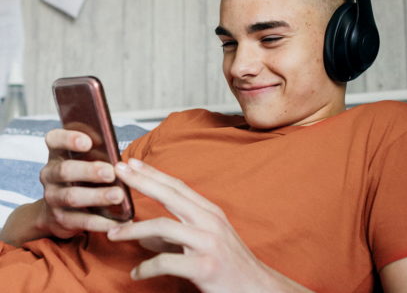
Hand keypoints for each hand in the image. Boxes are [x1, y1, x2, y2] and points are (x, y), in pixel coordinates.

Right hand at [38, 129, 124, 238]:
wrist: (58, 213)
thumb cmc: (82, 179)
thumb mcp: (85, 163)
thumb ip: (99, 156)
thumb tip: (124, 161)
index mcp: (58, 155)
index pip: (54, 140)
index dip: (68, 139)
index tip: (87, 142)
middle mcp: (51, 174)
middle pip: (65, 170)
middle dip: (89, 171)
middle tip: (111, 172)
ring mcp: (53, 198)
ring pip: (73, 196)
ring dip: (97, 196)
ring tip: (118, 195)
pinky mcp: (61, 219)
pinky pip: (82, 221)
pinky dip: (101, 222)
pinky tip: (119, 221)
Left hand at [107, 159, 313, 292]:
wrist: (256, 287)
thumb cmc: (229, 264)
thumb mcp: (206, 242)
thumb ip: (175, 236)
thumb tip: (144, 238)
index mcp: (210, 212)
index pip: (178, 186)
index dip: (154, 173)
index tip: (134, 163)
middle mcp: (210, 221)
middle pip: (170, 195)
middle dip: (142, 181)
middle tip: (119, 171)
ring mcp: (208, 243)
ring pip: (163, 227)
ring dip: (133, 230)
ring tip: (113, 234)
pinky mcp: (205, 266)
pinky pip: (167, 262)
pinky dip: (146, 267)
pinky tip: (137, 273)